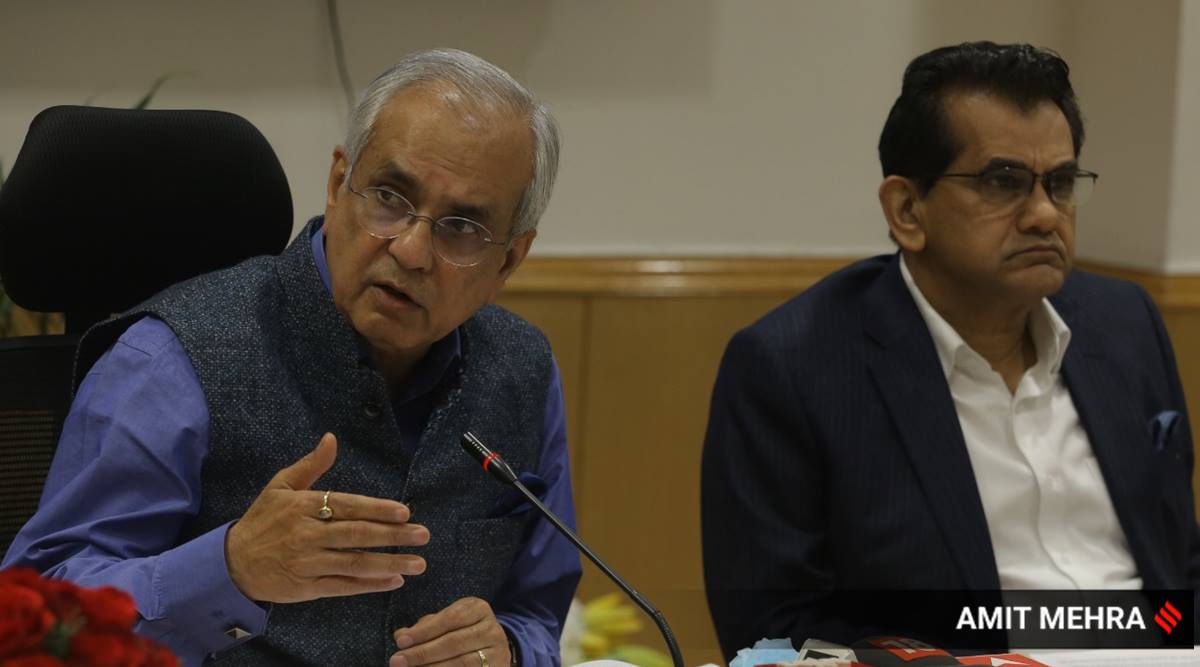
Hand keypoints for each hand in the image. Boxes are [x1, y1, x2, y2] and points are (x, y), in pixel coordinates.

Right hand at [225, 432, 429, 602]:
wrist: (232, 564)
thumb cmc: (262, 521)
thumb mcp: (280, 486)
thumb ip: (311, 465)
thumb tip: (331, 438)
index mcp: (303, 507)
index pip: (347, 506)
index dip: (376, 509)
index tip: (404, 512)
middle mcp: (307, 535)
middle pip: (356, 535)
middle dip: (393, 536)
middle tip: (423, 535)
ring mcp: (308, 563)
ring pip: (355, 563)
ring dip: (389, 564)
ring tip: (417, 563)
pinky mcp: (308, 588)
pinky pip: (344, 586)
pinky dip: (370, 585)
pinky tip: (394, 581)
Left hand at [390, 597, 511, 666]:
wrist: (494, 649)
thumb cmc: (463, 631)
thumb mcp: (448, 621)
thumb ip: (425, 627)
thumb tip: (400, 636)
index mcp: (478, 609)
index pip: (449, 619)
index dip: (424, 631)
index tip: (401, 642)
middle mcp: (491, 629)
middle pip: (453, 642)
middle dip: (422, 653)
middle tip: (397, 661)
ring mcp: (497, 652)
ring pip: (462, 663)